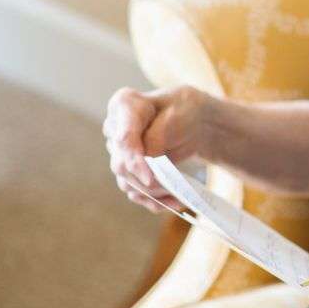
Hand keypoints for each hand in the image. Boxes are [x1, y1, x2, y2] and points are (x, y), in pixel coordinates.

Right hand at [102, 85, 211, 212]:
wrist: (194, 119)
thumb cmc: (185, 108)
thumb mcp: (180, 111)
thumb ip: (158, 134)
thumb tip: (147, 162)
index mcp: (124, 105)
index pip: (124, 137)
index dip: (134, 160)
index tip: (150, 178)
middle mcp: (114, 130)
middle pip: (121, 165)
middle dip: (148, 181)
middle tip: (173, 188)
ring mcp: (119, 152)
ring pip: (128, 182)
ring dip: (154, 193)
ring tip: (181, 196)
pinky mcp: (129, 171)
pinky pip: (137, 192)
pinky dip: (156, 201)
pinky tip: (177, 202)